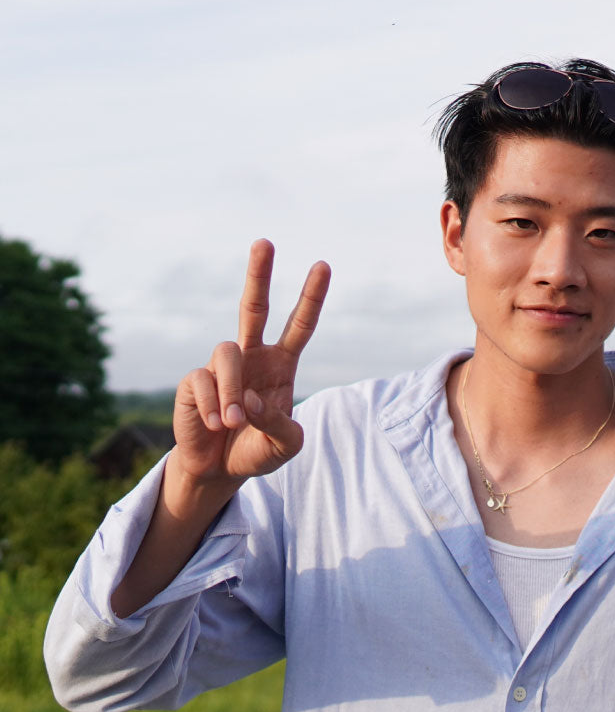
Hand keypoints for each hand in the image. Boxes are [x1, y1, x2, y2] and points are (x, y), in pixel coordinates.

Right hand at [172, 239, 330, 487]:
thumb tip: (248, 398)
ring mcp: (221, 366)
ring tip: (233, 424)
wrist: (220, 470)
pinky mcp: (194, 380)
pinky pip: (203, 382)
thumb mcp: (285, 445)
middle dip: (259, 275)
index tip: (323, 266)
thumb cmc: (258, 451)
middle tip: (264, 242)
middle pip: (253, 307)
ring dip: (232, 392)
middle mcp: (252, 357)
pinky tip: (213, 425)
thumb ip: (279, 424)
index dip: (311, 297)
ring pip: (227, 353)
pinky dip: (212, 408)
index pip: (299, 326)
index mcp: (281, 365)